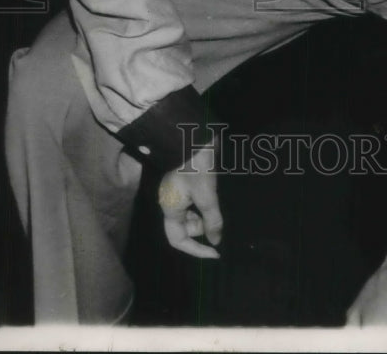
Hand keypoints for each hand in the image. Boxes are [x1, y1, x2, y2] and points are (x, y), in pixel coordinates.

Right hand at [158, 142, 222, 258]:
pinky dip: (204, 204)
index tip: (216, 252)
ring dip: (204, 214)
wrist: (194, 134)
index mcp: (169, 208)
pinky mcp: (184, 183)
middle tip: (216, 215)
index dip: (196, 250)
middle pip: (185, 228)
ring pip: (191, 215)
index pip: (177, 240)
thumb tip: (216, 242)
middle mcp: (170, 203)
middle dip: (202, 227)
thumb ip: (212, 220)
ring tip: (215, 201)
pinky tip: (213, 196)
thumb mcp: (207, 194)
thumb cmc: (197, 165)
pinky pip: (194, 203)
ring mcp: (176, 192)